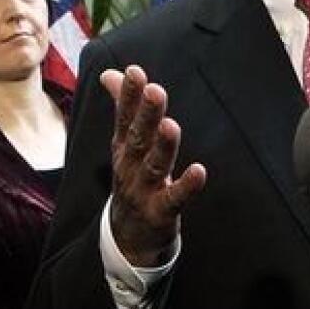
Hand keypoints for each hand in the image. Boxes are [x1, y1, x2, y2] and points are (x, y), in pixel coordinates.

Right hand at [102, 65, 205, 266]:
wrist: (129, 236)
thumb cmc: (132, 179)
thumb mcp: (124, 144)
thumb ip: (122, 106)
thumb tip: (110, 73)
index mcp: (123, 147)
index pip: (125, 118)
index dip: (129, 96)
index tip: (135, 72)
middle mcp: (130, 167)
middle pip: (138, 138)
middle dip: (146, 115)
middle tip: (155, 90)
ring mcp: (144, 191)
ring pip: (154, 166)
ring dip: (163, 146)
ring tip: (170, 125)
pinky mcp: (161, 212)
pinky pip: (174, 198)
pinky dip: (186, 186)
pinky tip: (199, 171)